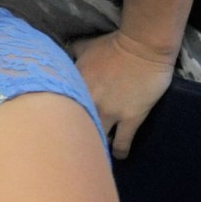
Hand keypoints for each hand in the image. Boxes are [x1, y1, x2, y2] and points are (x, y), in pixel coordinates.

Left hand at [69, 29, 175, 158]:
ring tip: (96, 152)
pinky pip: (122, 142)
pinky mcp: (130, 118)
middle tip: (73, 146)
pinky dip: (119, 151)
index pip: (56, 109)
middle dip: (73, 137)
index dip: (56, 120)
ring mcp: (109, 112)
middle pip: (74, 128)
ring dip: (96, 145)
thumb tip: (62, 55)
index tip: (56, 128)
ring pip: (96, 138)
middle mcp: (88, 102)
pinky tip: (118, 156)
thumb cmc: (113, 45)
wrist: (144, 46)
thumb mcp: (84, 47)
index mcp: (73, 86)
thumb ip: (71, 54)